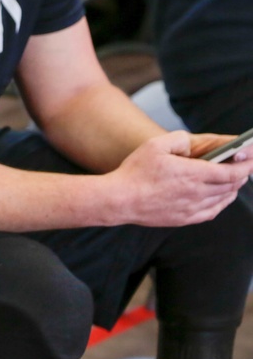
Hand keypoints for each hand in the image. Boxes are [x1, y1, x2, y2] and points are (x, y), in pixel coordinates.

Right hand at [108, 131, 252, 226]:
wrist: (119, 200)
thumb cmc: (134, 172)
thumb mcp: (155, 145)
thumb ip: (180, 139)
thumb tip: (195, 144)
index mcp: (193, 174)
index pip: (232, 171)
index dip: (247, 165)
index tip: (252, 158)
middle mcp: (196, 193)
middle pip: (231, 185)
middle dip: (242, 174)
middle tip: (244, 166)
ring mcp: (191, 208)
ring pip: (223, 199)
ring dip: (233, 188)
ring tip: (234, 179)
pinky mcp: (184, 219)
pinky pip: (212, 212)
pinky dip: (222, 203)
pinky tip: (221, 197)